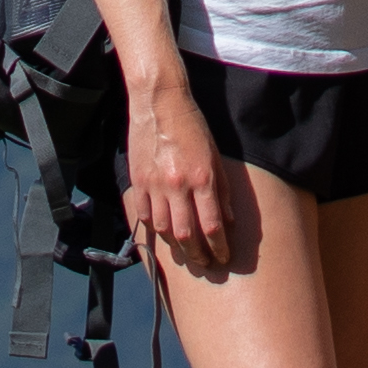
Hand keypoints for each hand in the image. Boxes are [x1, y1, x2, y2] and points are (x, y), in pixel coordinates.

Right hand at [124, 69, 239, 276]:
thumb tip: (229, 221)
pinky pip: (144, 214)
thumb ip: (222, 191)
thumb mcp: (216, 157)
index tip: (223, 257)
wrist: (160, 103)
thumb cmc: (193, 127)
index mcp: (202, 178)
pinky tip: (162, 233)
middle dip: (198, 255)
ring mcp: (155, 184)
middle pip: (186, 234)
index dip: (218, 247)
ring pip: (163, 229)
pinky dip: (154, 229)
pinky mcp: (138, 180)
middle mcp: (178, 185)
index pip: (212, 225)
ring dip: (175, 247)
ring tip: (185, 253)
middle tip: (205, 264)